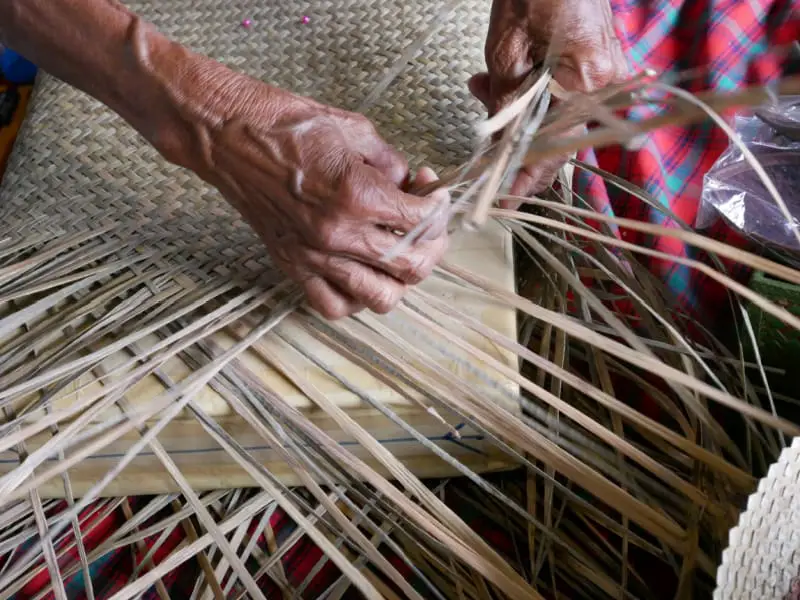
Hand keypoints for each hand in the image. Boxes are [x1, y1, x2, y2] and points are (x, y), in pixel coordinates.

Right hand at [158, 61, 448, 320]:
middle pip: (411, 267)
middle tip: (428, 225)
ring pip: (380, 298)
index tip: (434, 194)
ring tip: (399, 254)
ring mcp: (313, 257)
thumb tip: (411, 186)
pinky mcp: (291, 266)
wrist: (227, 135)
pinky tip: (362, 275)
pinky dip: (356, 299)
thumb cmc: (285, 123)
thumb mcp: (355, 130)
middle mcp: (337, 234)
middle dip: (432, 245)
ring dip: (400, 279)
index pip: (422, 221)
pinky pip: (333, 307)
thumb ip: (392, 164)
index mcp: (357, 195)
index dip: (439, 207)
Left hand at [469, 0, 627, 202]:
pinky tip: (496, 77)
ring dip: (514, 113)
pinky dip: (529, 93)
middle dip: (512, 143)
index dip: (525, 183)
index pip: (553, 155)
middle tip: (478, 142)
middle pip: (554, 139)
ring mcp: (604, 72)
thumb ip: (506, 108)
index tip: (503, 204)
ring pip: (553, 116)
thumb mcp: (507, 54)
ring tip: (480, 87)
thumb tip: (497, 152)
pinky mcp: (596, 60)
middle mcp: (604, 85)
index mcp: (587, 86)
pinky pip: (561, 93)